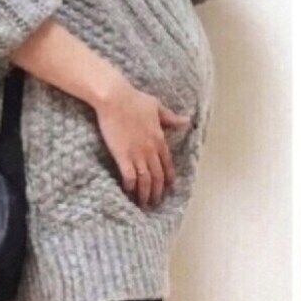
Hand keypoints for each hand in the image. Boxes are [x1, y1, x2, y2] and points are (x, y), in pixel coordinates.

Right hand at [93, 75, 190, 207]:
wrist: (115, 97)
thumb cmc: (134, 99)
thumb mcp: (156, 106)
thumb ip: (170, 117)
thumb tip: (186, 120)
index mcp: (159, 138)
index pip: (167, 163)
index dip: (168, 177)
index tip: (168, 187)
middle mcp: (150, 149)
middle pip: (158, 175)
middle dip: (157, 191)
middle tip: (155, 201)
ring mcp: (137, 153)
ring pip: (146, 179)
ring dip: (145, 193)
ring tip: (144, 203)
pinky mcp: (122, 155)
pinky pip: (129, 176)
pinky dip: (131, 185)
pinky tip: (129, 191)